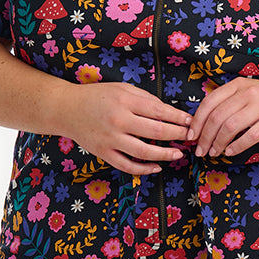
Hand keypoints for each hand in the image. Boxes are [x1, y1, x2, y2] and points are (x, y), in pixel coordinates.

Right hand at [62, 81, 192, 174]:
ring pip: (144, 151)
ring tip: (178, 154)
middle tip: (191, 137)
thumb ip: (145, 99)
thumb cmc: (97, 96)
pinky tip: (157, 167)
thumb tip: (169, 112)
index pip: (159, 111)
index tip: (191, 122)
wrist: (66, 109)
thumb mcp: (122, 89)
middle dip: (178, 135)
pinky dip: (144, 169)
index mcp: (125, 101)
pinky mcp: (104, 153)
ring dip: (165, 154)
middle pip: (156, 131)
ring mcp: (110, 139)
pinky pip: (127, 165)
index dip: (179, 118)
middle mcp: (118, 121)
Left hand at [187, 80, 258, 157]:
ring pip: (230, 127)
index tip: (191, 136)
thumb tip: (204, 122)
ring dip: (218, 143)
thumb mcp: (250, 93)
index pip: (209, 102)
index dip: (197, 121)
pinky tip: (230, 152)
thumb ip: (230, 102)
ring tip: (214, 153)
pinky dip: (236, 147)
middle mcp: (249, 92)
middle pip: (217, 117)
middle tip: (201, 150)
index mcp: (239, 84)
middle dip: (205, 137)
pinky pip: (249, 137)